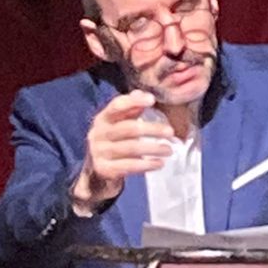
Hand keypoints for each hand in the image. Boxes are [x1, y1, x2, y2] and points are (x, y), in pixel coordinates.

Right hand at [72, 92, 172, 212]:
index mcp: (102, 118)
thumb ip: (132, 110)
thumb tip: (145, 95)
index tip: (152, 100)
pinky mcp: (105, 169)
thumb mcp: (119, 124)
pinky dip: (146, 165)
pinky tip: (159, 163)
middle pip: (128, 128)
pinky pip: (129, 166)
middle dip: (152, 129)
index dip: (133, 101)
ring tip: (169, 150)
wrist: (97, 173)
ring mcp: (100, 152)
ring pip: (131, 148)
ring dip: (153, 148)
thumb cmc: (114, 143)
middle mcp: (98, 133)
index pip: (116, 105)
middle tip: (170, 132)